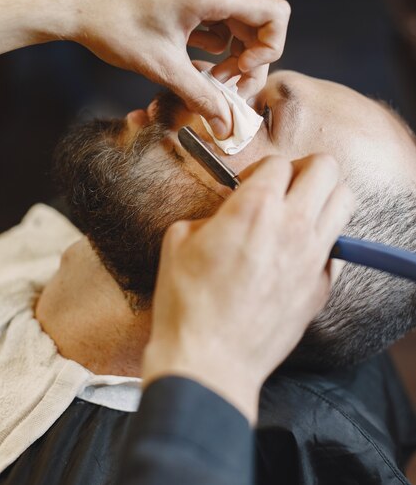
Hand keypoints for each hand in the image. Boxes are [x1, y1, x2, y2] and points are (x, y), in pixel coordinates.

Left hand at [0, 0, 289, 138]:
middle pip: (256, 22)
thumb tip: (226, 127)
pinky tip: (191, 61)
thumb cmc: (112, 23)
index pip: (274, 14)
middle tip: (225, 91)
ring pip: (234, 22)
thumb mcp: (163, 67)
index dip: (270, 49)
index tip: (242, 73)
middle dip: (246, 60)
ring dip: (227, 54)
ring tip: (204, 80)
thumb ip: (202, 98)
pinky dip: (211, 41)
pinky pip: (214, 15)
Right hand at [143, 154, 354, 422]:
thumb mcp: (178, 240)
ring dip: (324, 196)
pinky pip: (337, 246)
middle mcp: (292, 226)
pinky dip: (323, 238)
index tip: (250, 184)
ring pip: (344, 201)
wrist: (209, 360)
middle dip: (306, 169)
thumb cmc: (187, 303)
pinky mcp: (321, 286)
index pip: (279, 162)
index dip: (262, 169)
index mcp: (253, 208)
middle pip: (326, 169)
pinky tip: (298, 252)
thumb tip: (226, 215)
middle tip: (286, 185)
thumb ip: (210, 215)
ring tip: (302, 210)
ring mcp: (313, 257)